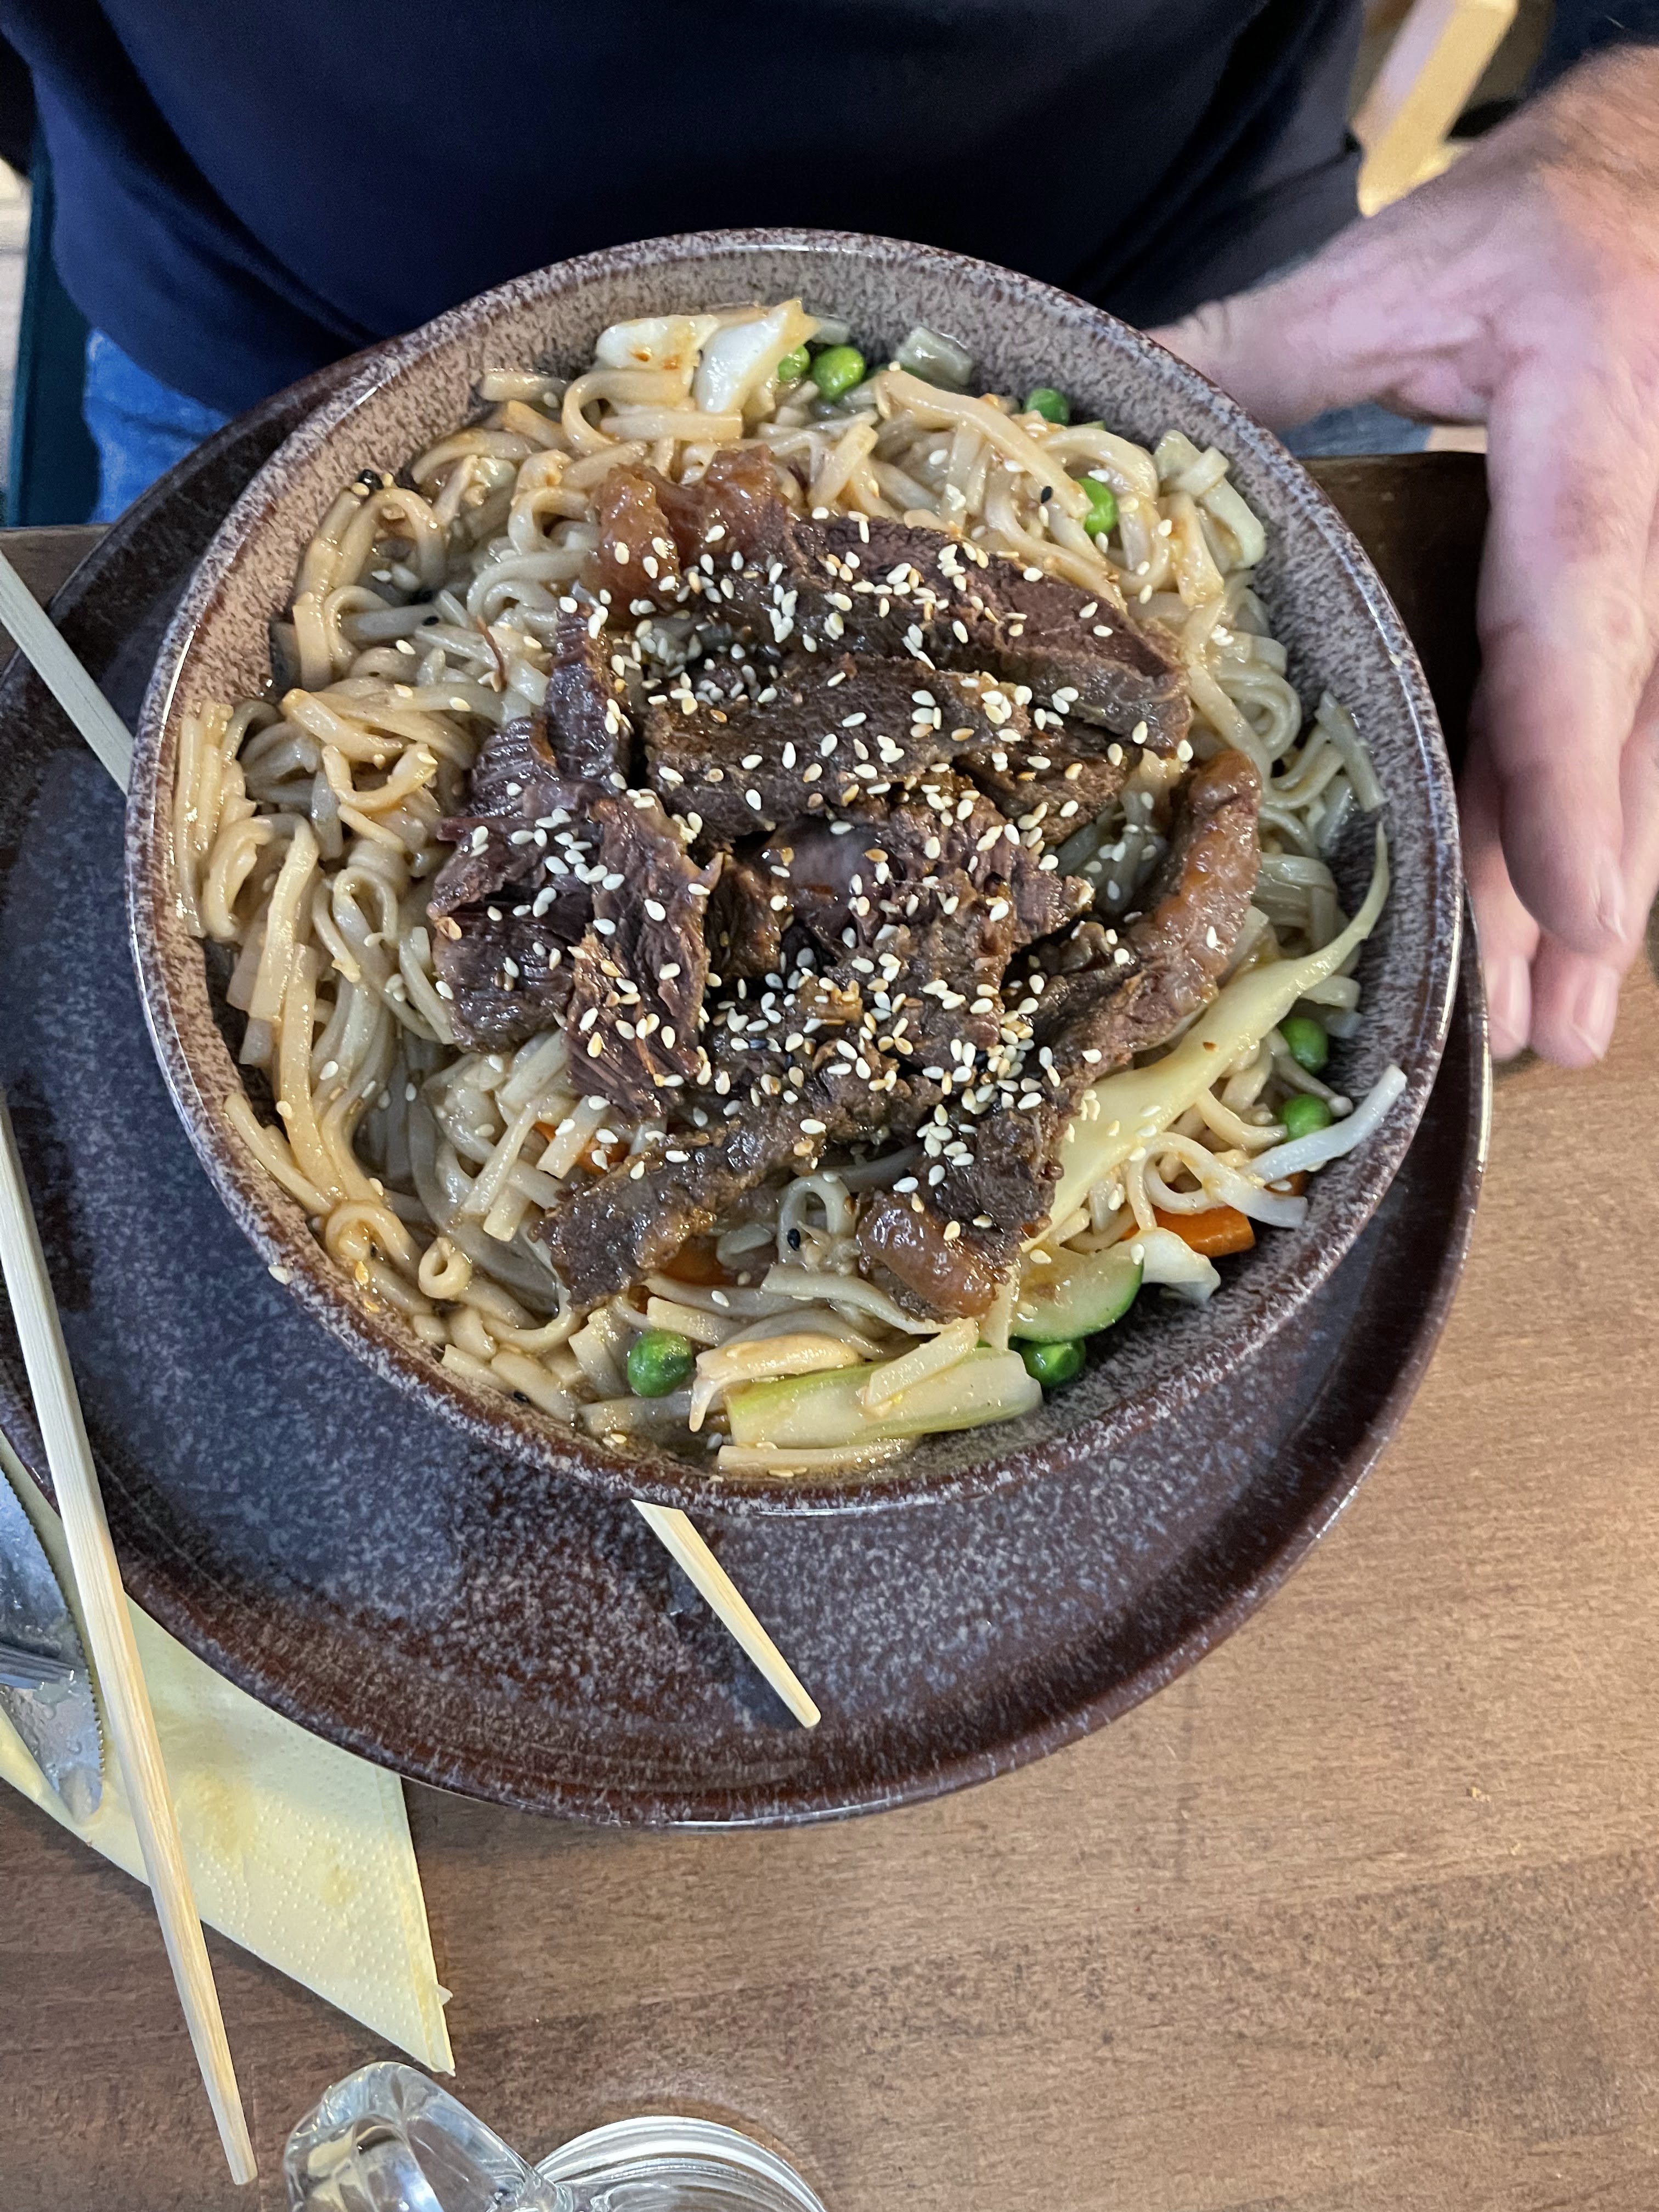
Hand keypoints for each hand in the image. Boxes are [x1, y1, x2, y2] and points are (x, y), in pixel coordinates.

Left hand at [1151, 46, 1658, 1064]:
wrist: (1644, 192)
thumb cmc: (1519, 226)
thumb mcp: (1386, 272)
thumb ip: (1252, 355)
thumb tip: (1093, 432)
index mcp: (1588, 408)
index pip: (1576, 608)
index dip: (1563, 770)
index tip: (1574, 906)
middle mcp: (1648, 503)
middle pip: (1613, 722)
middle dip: (1575, 885)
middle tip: (1539, 1031)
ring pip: (1639, 744)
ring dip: (1597, 890)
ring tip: (1557, 1028)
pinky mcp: (1643, 595)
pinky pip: (1627, 724)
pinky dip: (1591, 825)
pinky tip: (1574, 925)